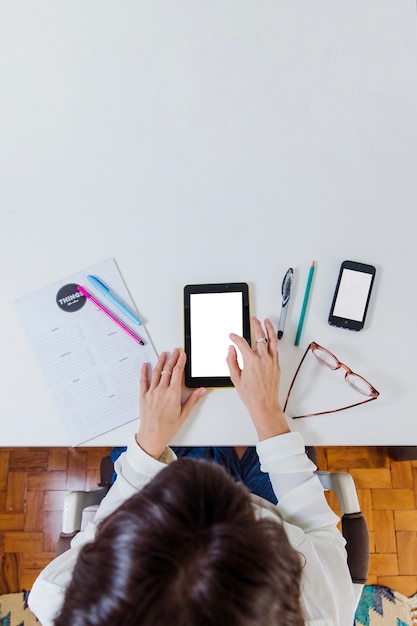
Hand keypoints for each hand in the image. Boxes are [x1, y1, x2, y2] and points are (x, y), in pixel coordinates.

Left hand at [137, 349, 205, 458]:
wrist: (152, 436)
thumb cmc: (168, 427)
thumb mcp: (184, 414)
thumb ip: (193, 400)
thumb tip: (201, 390)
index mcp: (173, 394)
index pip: (178, 373)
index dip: (181, 362)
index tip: (183, 355)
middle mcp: (161, 391)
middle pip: (168, 370)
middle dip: (172, 358)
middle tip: (176, 351)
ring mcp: (151, 392)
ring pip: (156, 372)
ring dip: (161, 362)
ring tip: (164, 354)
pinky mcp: (143, 396)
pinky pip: (143, 380)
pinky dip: (144, 371)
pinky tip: (146, 365)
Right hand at [227, 317, 288, 440]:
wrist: (264, 405)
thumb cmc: (251, 395)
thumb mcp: (235, 378)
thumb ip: (231, 361)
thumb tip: (231, 350)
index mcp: (251, 361)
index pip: (241, 343)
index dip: (235, 338)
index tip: (232, 336)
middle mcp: (263, 359)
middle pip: (260, 336)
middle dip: (256, 325)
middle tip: (253, 319)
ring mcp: (272, 361)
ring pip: (272, 340)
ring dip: (269, 329)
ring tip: (266, 321)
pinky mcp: (277, 365)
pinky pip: (275, 349)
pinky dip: (273, 340)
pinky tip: (270, 338)